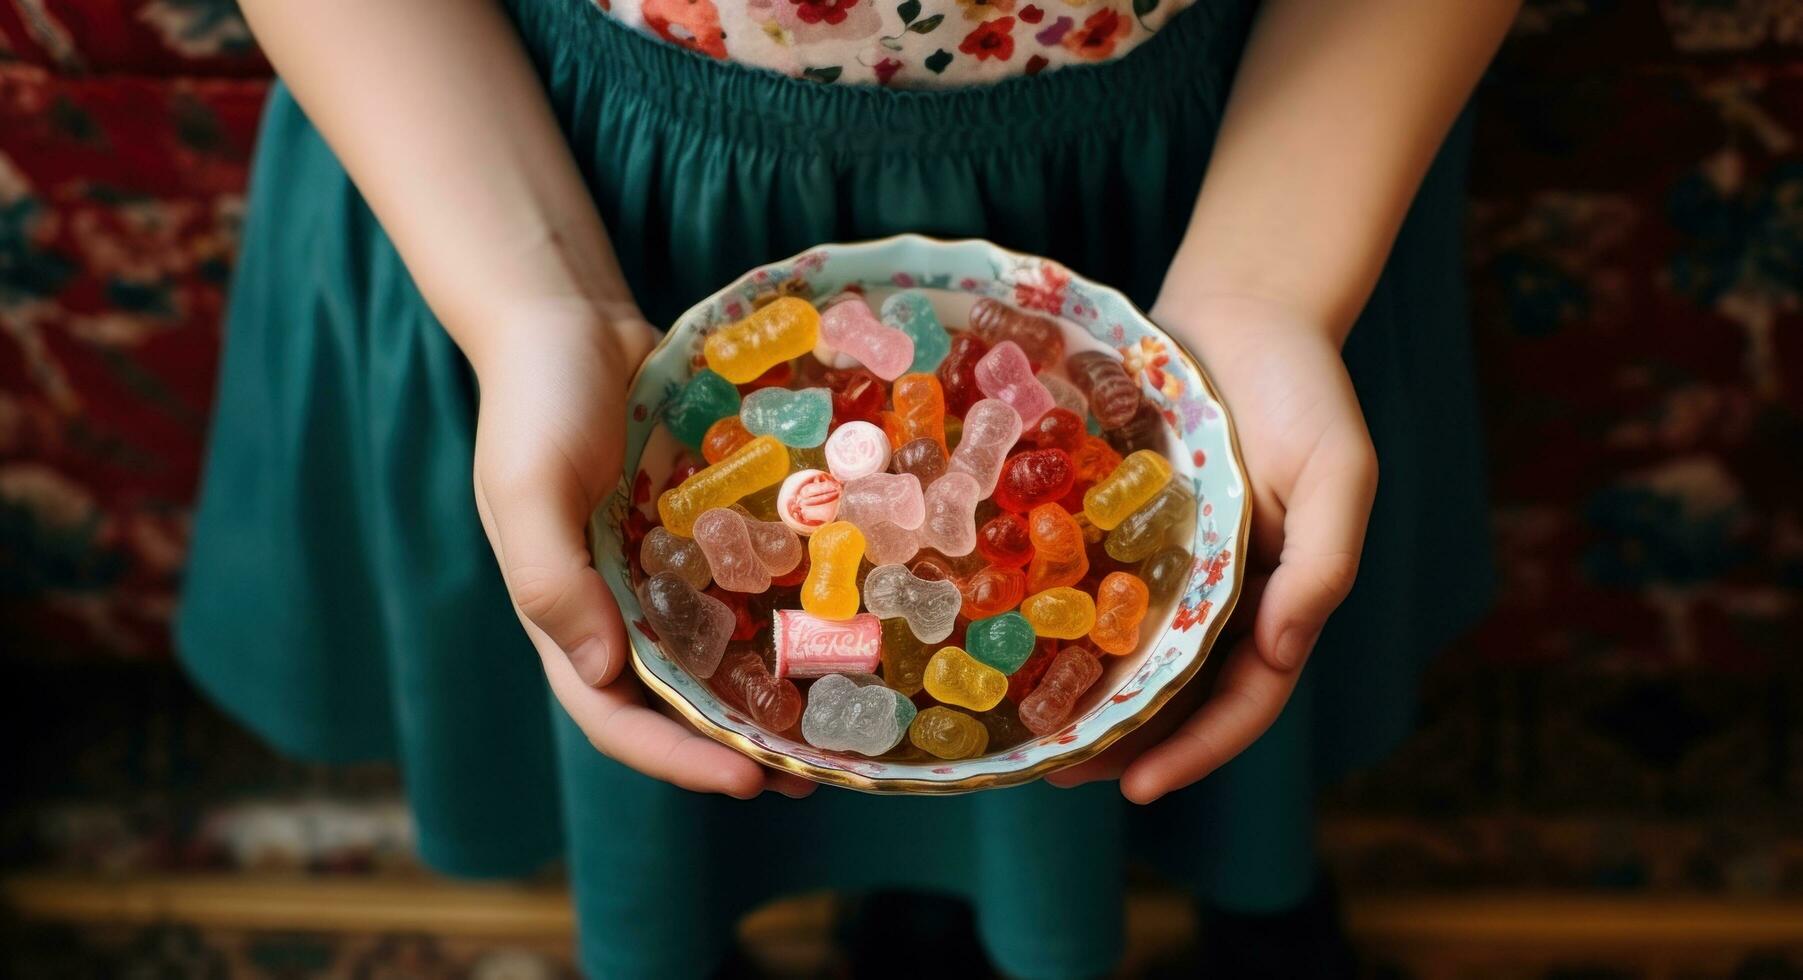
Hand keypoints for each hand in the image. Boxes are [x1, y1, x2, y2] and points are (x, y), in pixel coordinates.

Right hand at [465, 300, 815, 799]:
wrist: (570, 321)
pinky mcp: (703, 534)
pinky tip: (842, 629)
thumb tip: (597, 669)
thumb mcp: (525, 486)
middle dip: (739, 747)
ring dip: (771, 696)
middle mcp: (616, 609)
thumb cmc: (535, 402)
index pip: (615, 716)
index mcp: (564, 615)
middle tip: (815, 775)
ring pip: (720, 657)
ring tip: (841, 727)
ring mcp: (662, 574)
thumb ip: (549, 577)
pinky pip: (746, 588)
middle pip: (677, 704)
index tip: (746, 780)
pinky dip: (785, 616)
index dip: (676, 758)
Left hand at [1049, 293, 1376, 802]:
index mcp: (1276, 598)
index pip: (1243, 700)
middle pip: (1170, 693)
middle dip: (1119, 743)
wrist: (1244, 308)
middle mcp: (1217, 595)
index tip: (1138, 787)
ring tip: (1020, 732)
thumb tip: (1281, 650)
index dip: (1195, 750)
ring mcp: (1165, 562)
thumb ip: (1324, 561)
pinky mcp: (1117, 522)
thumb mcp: (1340, 469)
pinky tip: (1003, 635)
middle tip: (1053, 775)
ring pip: (1121, 650)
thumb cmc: (1304, 387)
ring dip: (1079, 696)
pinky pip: (1083, 581)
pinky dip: (1052, 617)